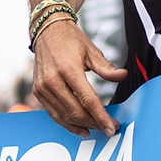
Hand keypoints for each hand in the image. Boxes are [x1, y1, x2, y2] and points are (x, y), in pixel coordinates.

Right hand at [29, 19, 127, 136]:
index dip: (101, 116)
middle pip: (76, 111)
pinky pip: (53, 113)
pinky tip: (80, 127)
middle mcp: (53, 80)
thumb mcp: (92, 51)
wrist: (47, 31)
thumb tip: (123, 76)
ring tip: (96, 129)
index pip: (88, 100)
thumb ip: (106, 68)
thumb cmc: (70, 40)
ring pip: (64, 116)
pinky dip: (67, 123)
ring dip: (81, 126)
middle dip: (94, 123)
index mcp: (68, 69)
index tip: (111, 127)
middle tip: (108, 128)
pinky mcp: (37, 92)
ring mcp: (43, 87)